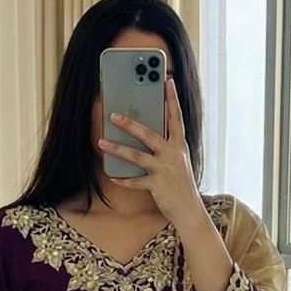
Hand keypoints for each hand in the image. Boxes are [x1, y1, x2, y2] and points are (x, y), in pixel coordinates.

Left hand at [98, 76, 205, 229]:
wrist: (190, 210)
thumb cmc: (180, 183)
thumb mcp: (177, 161)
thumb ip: (165, 146)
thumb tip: (145, 131)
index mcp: (179, 145)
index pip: (176, 117)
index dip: (172, 99)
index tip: (167, 80)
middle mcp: (173, 154)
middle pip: (148, 134)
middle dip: (129, 123)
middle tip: (113, 114)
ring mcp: (164, 170)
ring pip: (136, 156)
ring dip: (117, 148)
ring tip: (101, 141)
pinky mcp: (157, 185)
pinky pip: (135, 181)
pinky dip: (122, 179)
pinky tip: (111, 175)